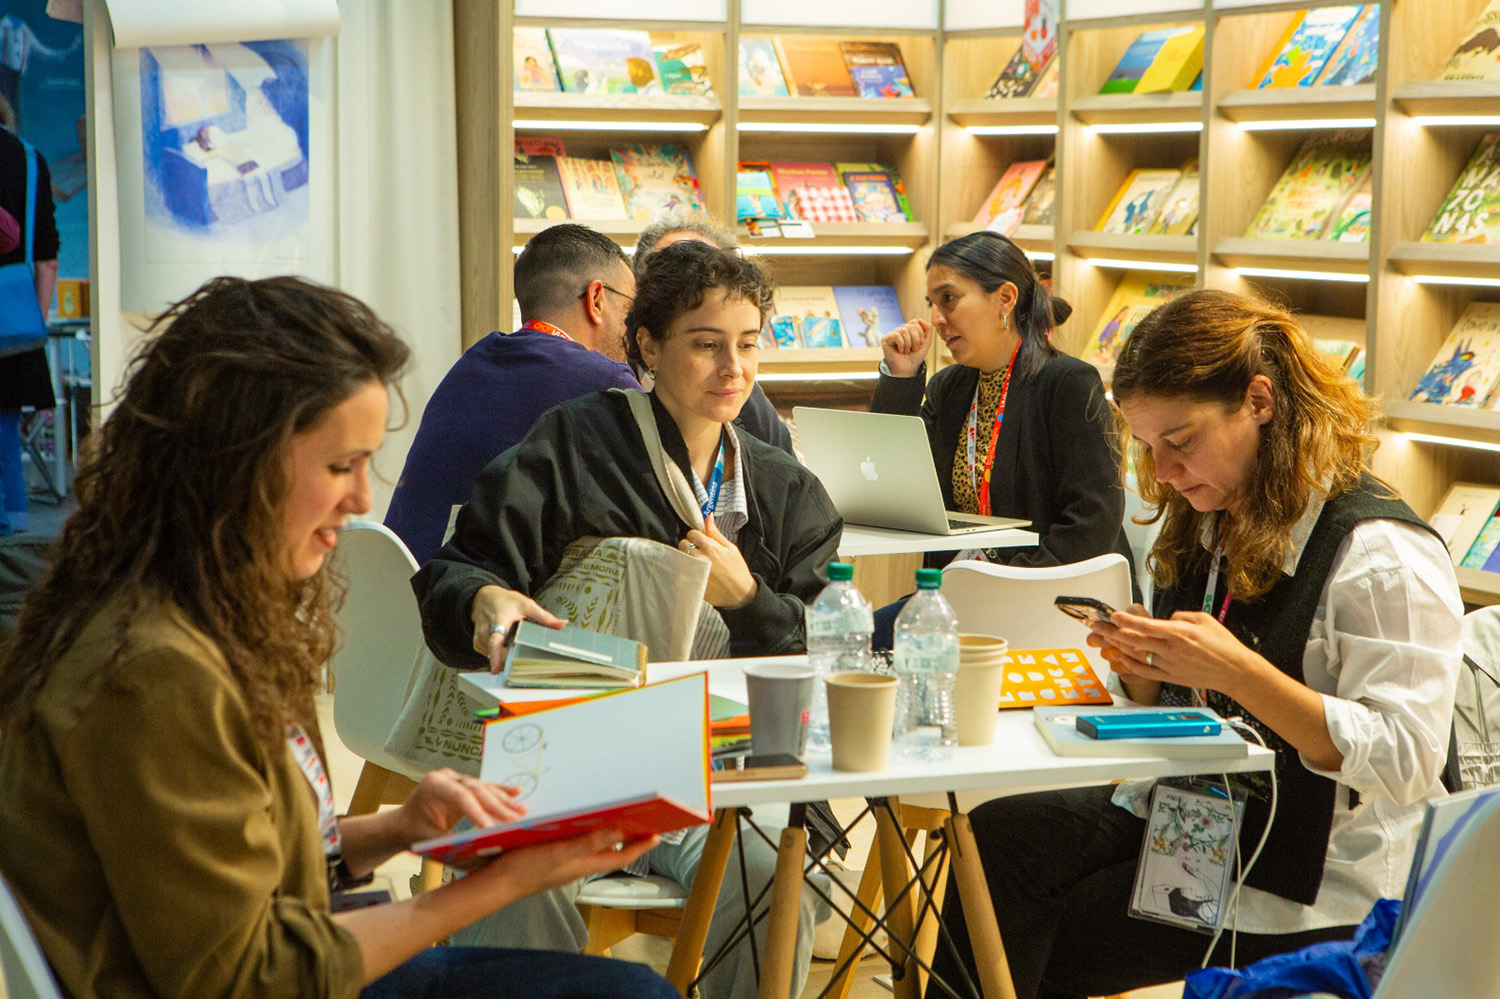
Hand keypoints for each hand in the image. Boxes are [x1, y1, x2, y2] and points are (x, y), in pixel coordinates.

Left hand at [394, 769, 527, 845]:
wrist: (404, 822)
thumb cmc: (413, 832)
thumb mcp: (428, 840)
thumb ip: (452, 842)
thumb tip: (478, 850)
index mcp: (433, 785)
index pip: (460, 796)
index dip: (477, 811)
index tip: (492, 828)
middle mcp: (447, 777)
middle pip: (476, 790)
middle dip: (497, 806)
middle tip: (515, 820)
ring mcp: (457, 778)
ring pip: (484, 788)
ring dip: (504, 801)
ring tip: (522, 811)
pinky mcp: (465, 783)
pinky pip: (485, 787)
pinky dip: (501, 792)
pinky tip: (517, 793)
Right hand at [470, 585, 566, 672]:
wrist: (484, 597)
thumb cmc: (506, 601)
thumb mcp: (526, 604)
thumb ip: (544, 617)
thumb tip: (562, 624)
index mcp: (499, 621)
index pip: (495, 641)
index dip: (496, 656)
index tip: (497, 668)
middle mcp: (486, 631)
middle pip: (494, 652)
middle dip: (507, 660)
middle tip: (520, 663)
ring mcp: (479, 638)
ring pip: (492, 655)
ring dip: (504, 657)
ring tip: (513, 650)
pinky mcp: (477, 644)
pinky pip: (488, 654)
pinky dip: (497, 655)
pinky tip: (505, 649)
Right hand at [482, 827, 660, 898]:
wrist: (495, 882)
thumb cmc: (525, 870)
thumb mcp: (560, 854)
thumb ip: (588, 843)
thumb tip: (618, 833)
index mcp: (583, 864)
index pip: (620, 857)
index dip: (639, 847)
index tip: (657, 835)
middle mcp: (577, 863)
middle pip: (609, 851)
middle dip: (626, 837)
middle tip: (640, 819)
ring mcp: (563, 860)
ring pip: (592, 846)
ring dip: (604, 832)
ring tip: (615, 814)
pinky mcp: (550, 855)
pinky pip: (574, 842)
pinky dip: (582, 831)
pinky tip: (577, 820)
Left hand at [679, 519, 756, 608]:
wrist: (739, 595)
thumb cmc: (737, 570)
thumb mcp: (731, 548)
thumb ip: (716, 533)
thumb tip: (708, 517)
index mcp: (710, 548)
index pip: (692, 533)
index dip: (697, 536)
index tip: (702, 542)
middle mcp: (700, 558)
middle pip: (683, 544)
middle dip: (690, 546)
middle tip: (700, 553)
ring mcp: (694, 571)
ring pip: (680, 557)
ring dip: (686, 558)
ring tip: (698, 564)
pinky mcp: (690, 583)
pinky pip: (680, 571)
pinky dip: (685, 571)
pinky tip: (695, 574)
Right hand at [880, 319, 932, 377]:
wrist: (907, 369)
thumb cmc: (915, 357)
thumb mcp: (926, 342)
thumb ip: (928, 329)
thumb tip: (920, 319)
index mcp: (909, 330)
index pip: (915, 322)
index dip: (920, 333)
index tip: (920, 344)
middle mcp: (900, 330)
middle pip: (910, 326)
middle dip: (915, 339)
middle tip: (914, 349)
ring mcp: (892, 334)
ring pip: (904, 330)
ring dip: (908, 343)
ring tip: (907, 351)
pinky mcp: (885, 339)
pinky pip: (896, 335)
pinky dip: (901, 344)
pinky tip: (900, 351)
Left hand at [1088, 605, 1261, 698]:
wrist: (1235, 671)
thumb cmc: (1223, 645)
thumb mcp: (1203, 619)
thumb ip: (1180, 616)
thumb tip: (1165, 619)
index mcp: (1179, 633)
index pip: (1146, 625)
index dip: (1126, 620)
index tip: (1112, 615)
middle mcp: (1171, 649)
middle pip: (1135, 640)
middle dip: (1112, 632)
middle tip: (1097, 625)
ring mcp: (1169, 665)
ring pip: (1137, 655)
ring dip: (1118, 646)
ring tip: (1104, 639)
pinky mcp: (1170, 676)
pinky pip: (1145, 671)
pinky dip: (1130, 665)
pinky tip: (1120, 659)